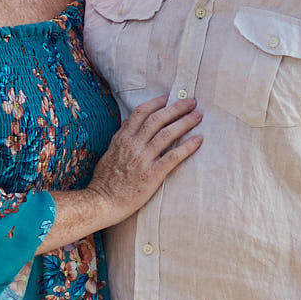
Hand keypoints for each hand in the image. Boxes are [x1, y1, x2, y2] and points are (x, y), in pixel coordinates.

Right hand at [90, 97, 202, 222]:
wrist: (102, 201)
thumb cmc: (105, 180)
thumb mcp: (109, 153)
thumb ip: (120, 137)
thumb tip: (128, 122)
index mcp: (122, 138)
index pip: (141, 113)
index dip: (156, 103)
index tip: (168, 97)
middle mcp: (133, 145)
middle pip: (157, 119)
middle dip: (176, 108)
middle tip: (191, 102)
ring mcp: (143, 159)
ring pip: (167, 134)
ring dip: (185, 122)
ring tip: (197, 116)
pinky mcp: (152, 174)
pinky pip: (173, 156)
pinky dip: (187, 146)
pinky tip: (198, 140)